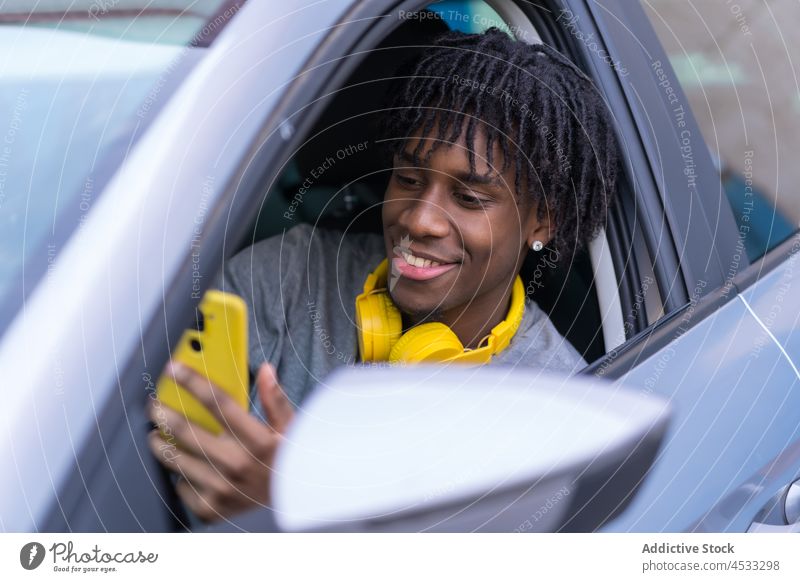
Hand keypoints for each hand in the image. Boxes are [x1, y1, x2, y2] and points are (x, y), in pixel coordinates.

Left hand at [148, 361, 293, 521]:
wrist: (294, 500)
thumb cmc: (289, 459)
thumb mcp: (290, 427)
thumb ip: (275, 399)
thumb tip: (266, 370)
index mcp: (258, 440)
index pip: (218, 403)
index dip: (192, 382)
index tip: (173, 369)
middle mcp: (237, 464)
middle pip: (185, 432)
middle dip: (163, 413)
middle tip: (154, 405)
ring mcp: (222, 489)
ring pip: (176, 460)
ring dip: (160, 444)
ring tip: (156, 434)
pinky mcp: (213, 508)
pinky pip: (181, 488)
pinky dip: (178, 476)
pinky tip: (180, 467)